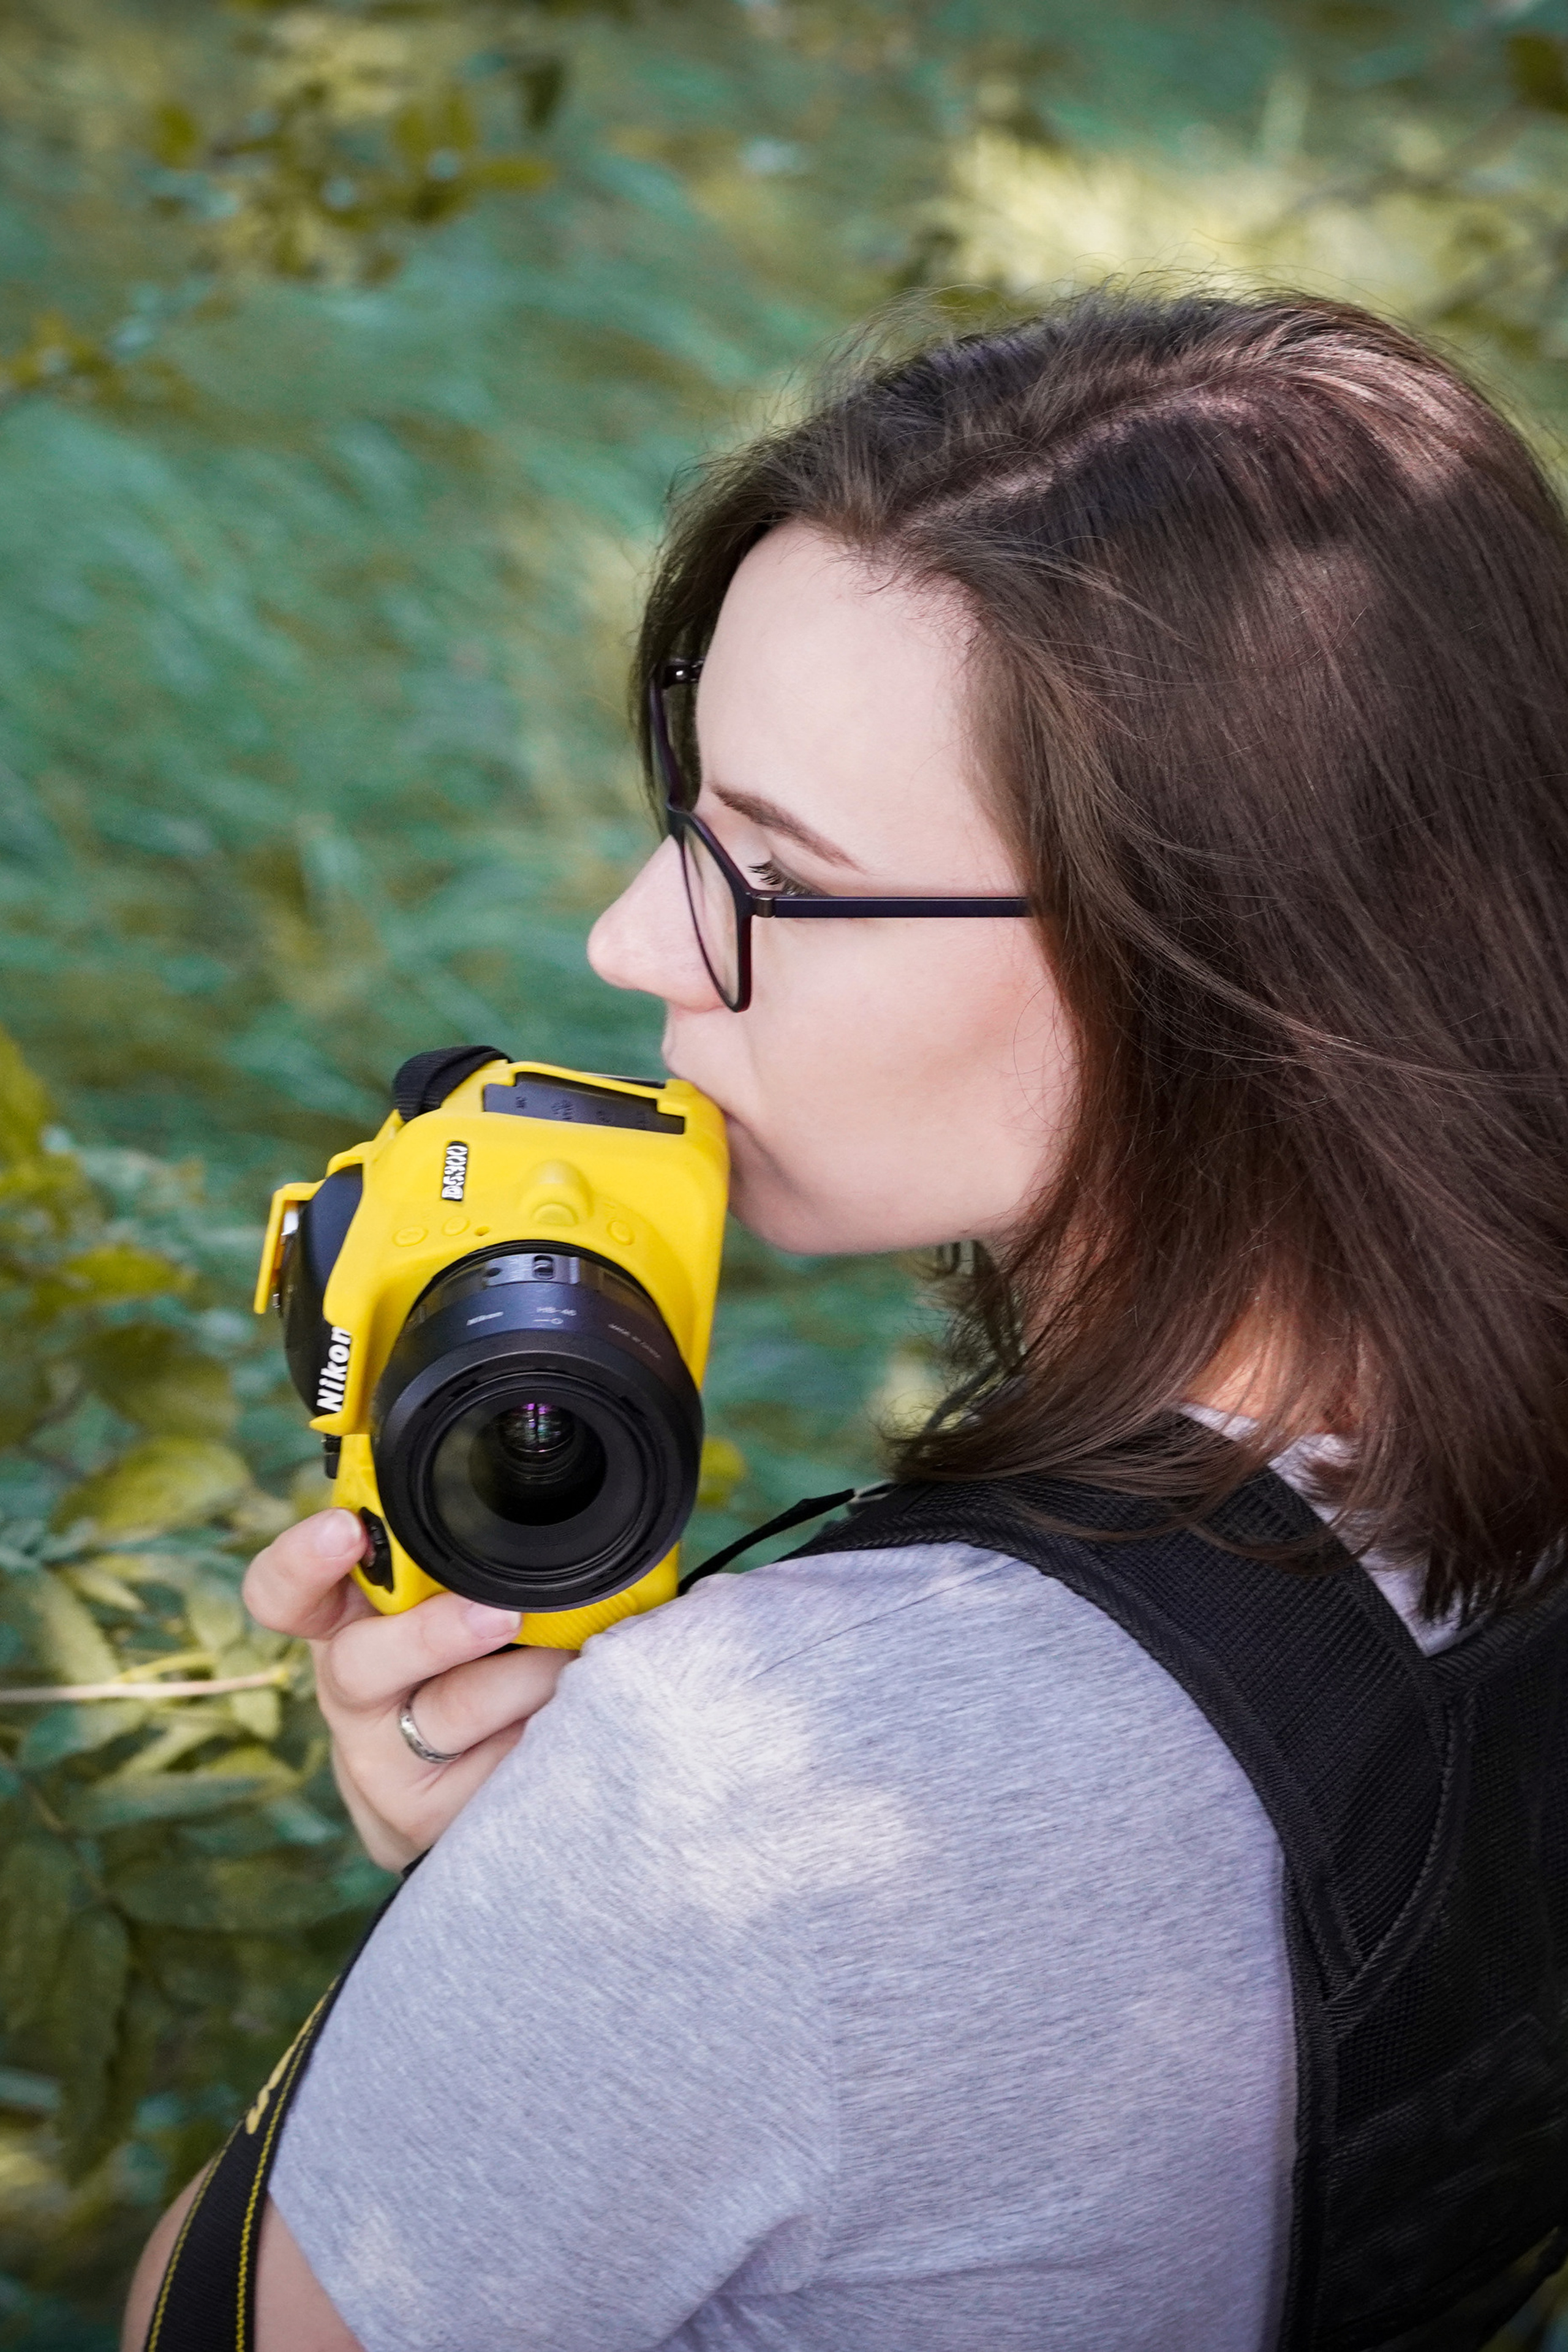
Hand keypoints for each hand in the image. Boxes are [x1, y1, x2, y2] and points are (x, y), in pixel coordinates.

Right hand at [243, 1510, 571, 1870]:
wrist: (450, 1799)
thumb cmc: (453, 1671)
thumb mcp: (438, 1610)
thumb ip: (444, 1564)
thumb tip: (509, 1491)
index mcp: (341, 1624)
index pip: (283, 1593)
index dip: (302, 1561)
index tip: (346, 1530)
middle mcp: (348, 1692)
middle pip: (359, 1663)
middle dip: (433, 1635)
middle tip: (500, 1615)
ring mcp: (381, 1764)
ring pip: (452, 1711)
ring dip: (527, 1677)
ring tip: (569, 1660)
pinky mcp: (426, 1818)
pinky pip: (499, 1763)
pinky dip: (547, 1728)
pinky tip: (567, 1716)